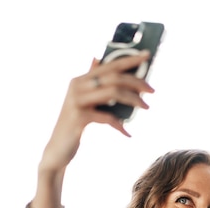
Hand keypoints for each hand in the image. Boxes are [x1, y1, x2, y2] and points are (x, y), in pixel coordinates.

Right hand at [40, 52, 154, 173]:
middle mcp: (76, 86)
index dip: (129, 59)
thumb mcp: (82, 101)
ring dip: (133, 100)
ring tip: (146, 107)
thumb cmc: (75, 125)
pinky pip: (107, 117)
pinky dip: (119, 125)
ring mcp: (76, 101)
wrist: (57, 150)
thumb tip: (97, 58)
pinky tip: (127, 133)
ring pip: (113, 93)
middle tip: (152, 90)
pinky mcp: (78, 118)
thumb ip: (90, 82)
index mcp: (80, 80)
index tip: (148, 55)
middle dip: (136, 81)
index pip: (109, 65)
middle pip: (113, 77)